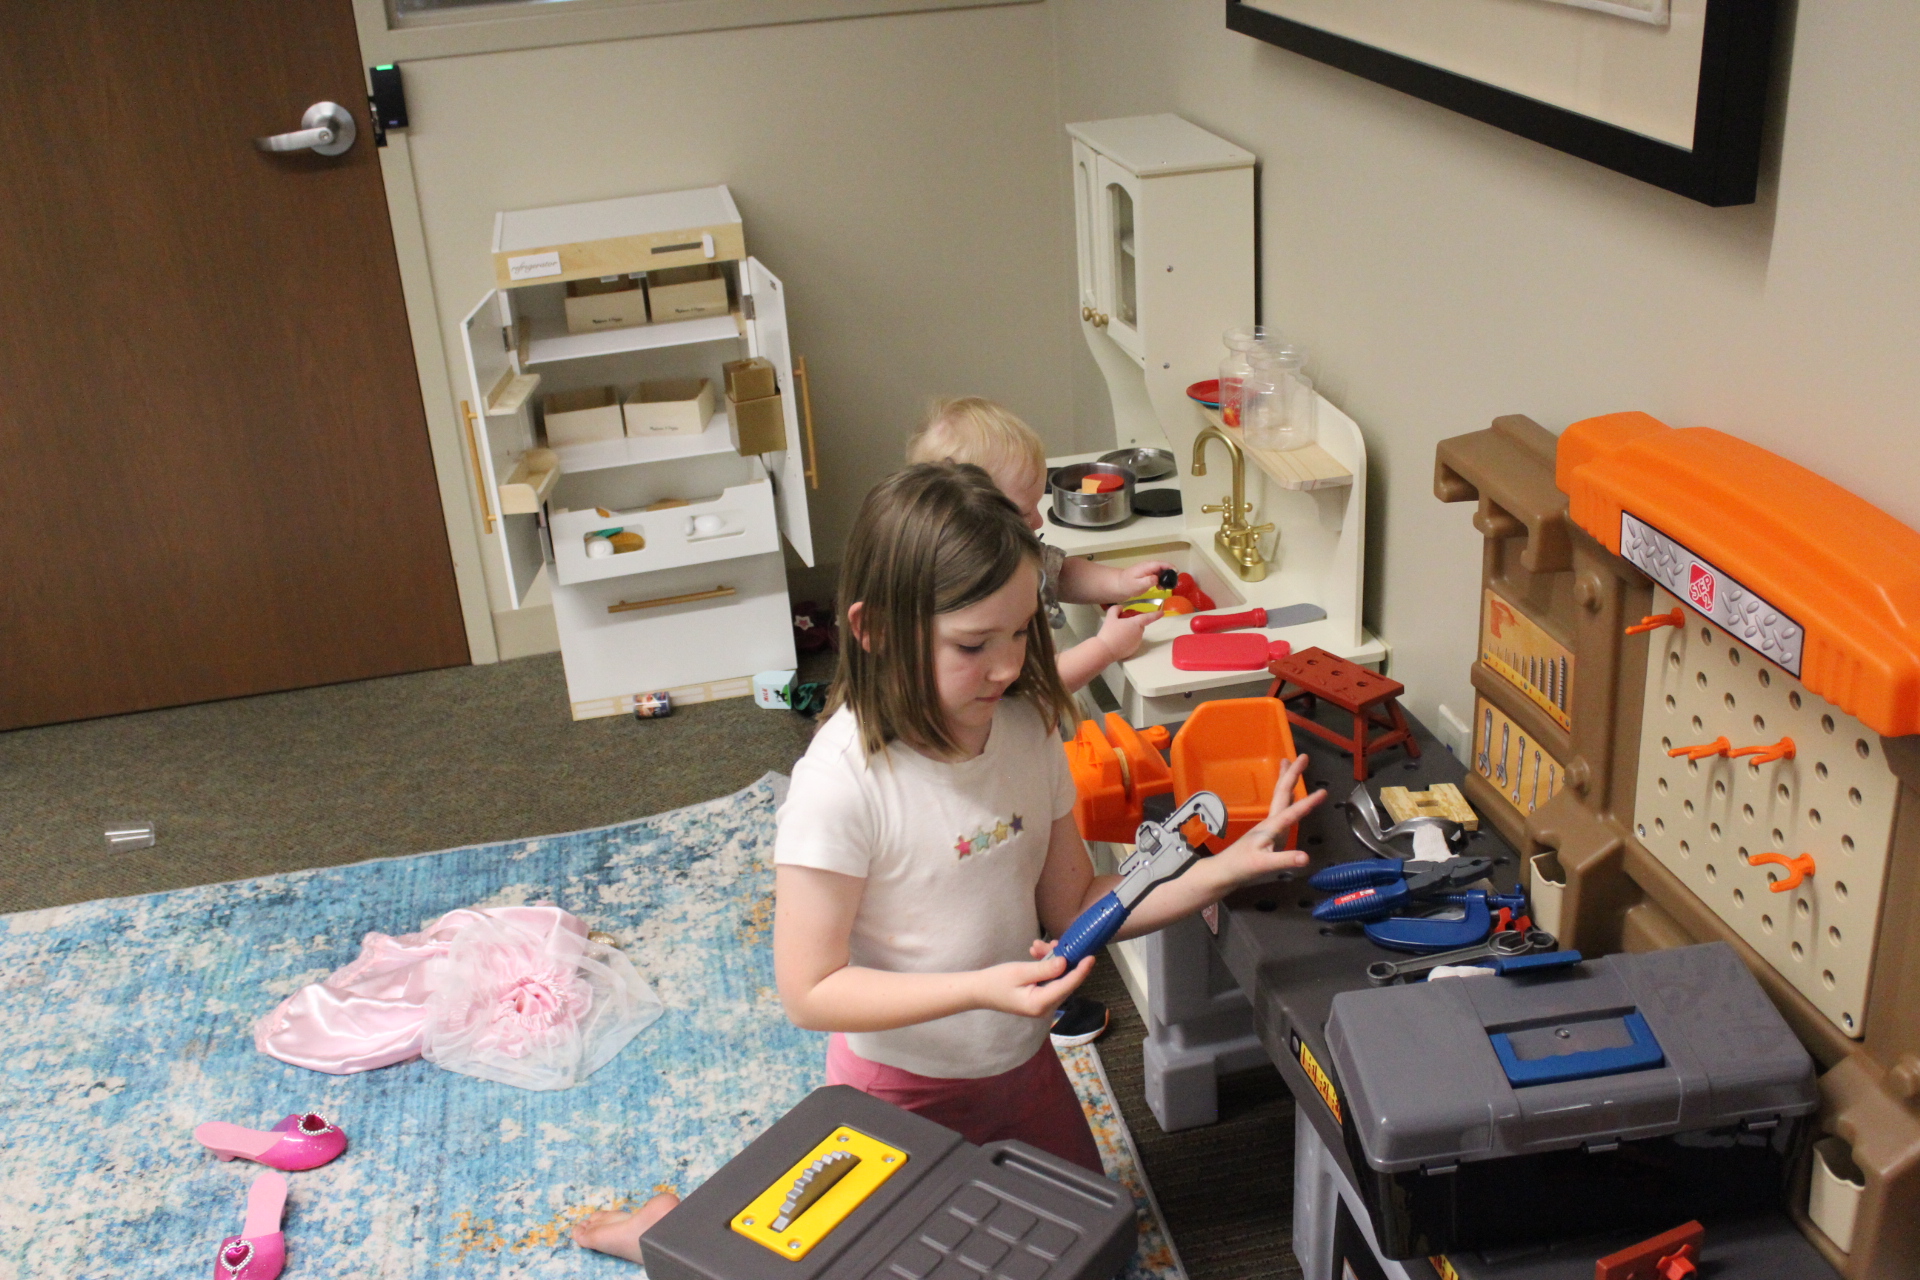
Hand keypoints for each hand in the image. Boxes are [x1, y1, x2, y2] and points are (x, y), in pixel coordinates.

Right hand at [972, 949, 1093, 1018]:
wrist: (979, 992)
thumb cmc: (996, 981)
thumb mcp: (1019, 972)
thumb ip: (1044, 969)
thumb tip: (1065, 963)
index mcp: (1040, 1004)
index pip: (1067, 985)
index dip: (1081, 970)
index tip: (1091, 956)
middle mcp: (1045, 1007)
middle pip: (1065, 982)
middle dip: (1062, 959)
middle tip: (1052, 942)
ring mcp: (1043, 1004)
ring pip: (1058, 979)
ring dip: (1051, 960)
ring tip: (1036, 946)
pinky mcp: (1040, 998)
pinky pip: (1050, 980)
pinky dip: (1046, 966)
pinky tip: (1036, 953)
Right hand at [1095, 604, 1159, 662]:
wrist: (1105, 650)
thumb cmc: (1109, 632)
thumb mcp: (1110, 618)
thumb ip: (1116, 609)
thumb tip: (1121, 608)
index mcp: (1136, 623)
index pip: (1148, 617)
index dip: (1156, 614)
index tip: (1162, 613)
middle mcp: (1139, 633)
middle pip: (1139, 626)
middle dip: (1132, 624)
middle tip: (1120, 624)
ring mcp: (1137, 643)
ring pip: (1136, 634)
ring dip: (1130, 632)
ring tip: (1117, 634)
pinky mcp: (1133, 650)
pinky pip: (1133, 642)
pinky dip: (1128, 641)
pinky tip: (1118, 642)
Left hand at [1118, 560, 1177, 598]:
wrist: (1119, 585)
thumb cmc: (1127, 585)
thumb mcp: (1137, 585)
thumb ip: (1147, 581)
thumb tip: (1157, 578)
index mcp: (1146, 567)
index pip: (1160, 564)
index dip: (1169, 567)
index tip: (1176, 572)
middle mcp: (1149, 566)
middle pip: (1163, 567)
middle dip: (1170, 573)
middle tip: (1174, 582)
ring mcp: (1149, 570)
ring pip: (1161, 571)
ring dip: (1166, 578)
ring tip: (1167, 587)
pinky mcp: (1149, 575)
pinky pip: (1158, 575)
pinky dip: (1162, 580)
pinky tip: (1160, 587)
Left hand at [1211, 754, 1326, 883]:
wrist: (1223, 872)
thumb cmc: (1242, 867)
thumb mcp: (1264, 865)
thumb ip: (1285, 860)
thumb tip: (1307, 858)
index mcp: (1271, 827)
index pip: (1293, 811)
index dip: (1309, 803)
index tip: (1324, 791)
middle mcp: (1270, 822)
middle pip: (1282, 793)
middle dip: (1292, 774)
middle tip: (1303, 756)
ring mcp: (1268, 826)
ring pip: (1279, 798)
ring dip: (1286, 780)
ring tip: (1289, 764)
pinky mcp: (1267, 832)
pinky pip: (1280, 808)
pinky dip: (1286, 797)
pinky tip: (1289, 796)